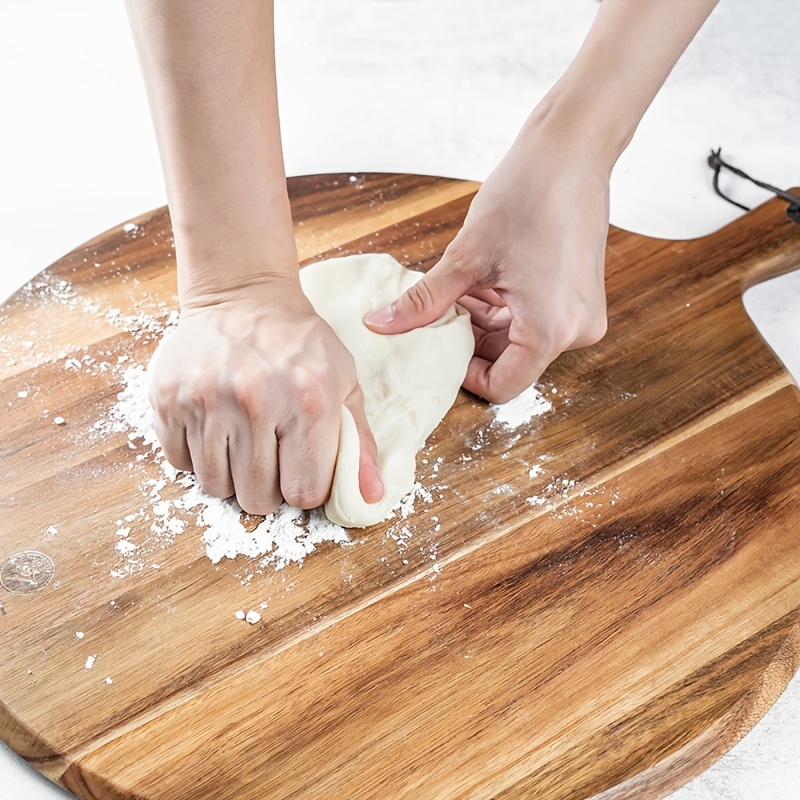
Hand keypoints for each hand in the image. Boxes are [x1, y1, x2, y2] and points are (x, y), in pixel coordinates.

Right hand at [149, 277, 383, 514]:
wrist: (242, 296)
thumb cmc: (299, 345)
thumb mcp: (344, 382)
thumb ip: (359, 442)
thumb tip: (371, 496)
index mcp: (308, 401)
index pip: (303, 492)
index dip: (303, 488)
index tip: (301, 469)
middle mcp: (254, 401)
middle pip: (256, 499)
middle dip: (267, 488)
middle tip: (270, 454)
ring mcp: (205, 400)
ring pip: (215, 486)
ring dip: (231, 474)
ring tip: (243, 439)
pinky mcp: (168, 398)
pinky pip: (180, 463)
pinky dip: (198, 456)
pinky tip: (215, 428)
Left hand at [364, 120, 609, 403]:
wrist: (573, 150)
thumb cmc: (527, 195)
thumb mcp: (466, 257)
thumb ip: (423, 301)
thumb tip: (380, 325)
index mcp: (550, 330)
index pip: (501, 387)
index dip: (464, 373)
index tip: (438, 344)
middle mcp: (575, 332)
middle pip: (511, 364)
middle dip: (471, 341)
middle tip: (443, 310)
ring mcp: (582, 316)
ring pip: (519, 342)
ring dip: (484, 323)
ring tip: (461, 287)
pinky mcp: (581, 300)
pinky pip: (535, 321)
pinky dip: (504, 309)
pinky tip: (483, 281)